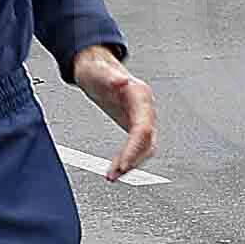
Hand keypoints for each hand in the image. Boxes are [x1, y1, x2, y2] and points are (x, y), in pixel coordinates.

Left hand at [70, 43, 158, 177]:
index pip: (143, 128)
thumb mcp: (98, 71)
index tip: (124, 165)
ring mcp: (142, 116)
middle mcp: (144, 107)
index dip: (135, 149)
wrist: (96, 67)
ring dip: (132, 163)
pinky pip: (137, 146)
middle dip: (133, 160)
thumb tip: (121, 81)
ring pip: (146, 147)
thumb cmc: (96, 69)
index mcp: (140, 95)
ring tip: (113, 175)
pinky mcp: (135, 123)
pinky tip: (115, 168)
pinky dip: (127, 159)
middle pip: (148, 141)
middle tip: (116, 174)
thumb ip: (110, 76)